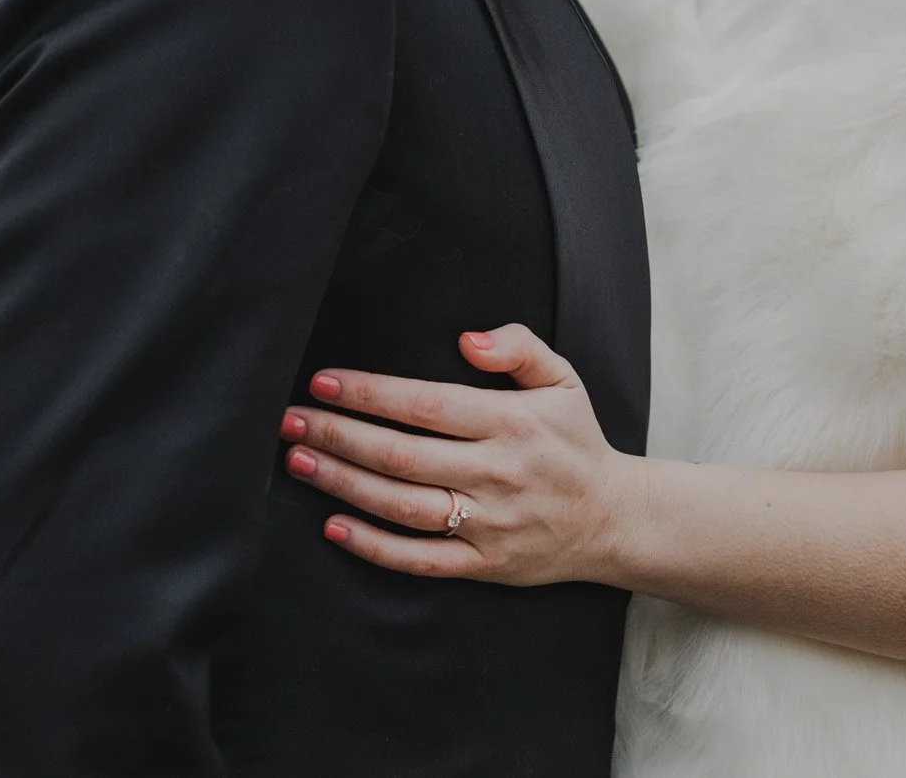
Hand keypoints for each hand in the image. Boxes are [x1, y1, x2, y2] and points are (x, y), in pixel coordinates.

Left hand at [279, 325, 643, 586]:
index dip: (370, 393)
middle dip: (339, 434)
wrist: (614, 518)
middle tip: (291, 420)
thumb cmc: (576, 442)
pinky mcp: (484, 564)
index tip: (325, 382)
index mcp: (513, 423)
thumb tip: (467, 339)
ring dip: (344, 483)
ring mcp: (489, 524)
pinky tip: (334, 524)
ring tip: (299, 460)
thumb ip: (519, 347)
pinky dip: (373, 546)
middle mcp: (497, 473)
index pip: (427, 405)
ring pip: (402, 505)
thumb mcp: (563, 380)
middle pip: (402, 455)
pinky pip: (419, 559)